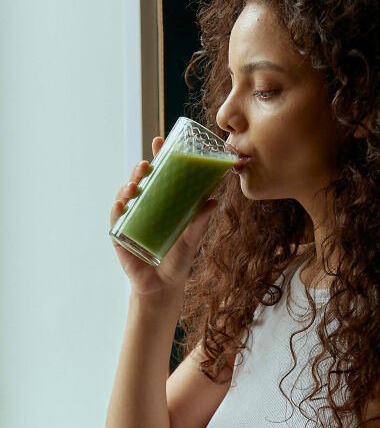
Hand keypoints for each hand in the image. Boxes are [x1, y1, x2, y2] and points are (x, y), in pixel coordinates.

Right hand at [110, 136, 217, 297]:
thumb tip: (214, 201)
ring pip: (125, 196)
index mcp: (161, 204)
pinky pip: (116, 220)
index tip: (159, 140)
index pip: (158, 175)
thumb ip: (200, 221)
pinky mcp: (120, 236)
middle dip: (140, 170)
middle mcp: (144, 208)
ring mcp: (130, 220)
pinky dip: (118, 210)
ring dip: (128, 186)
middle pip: (139, 181)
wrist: (163, 286)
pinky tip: (121, 204)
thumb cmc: (178, 259)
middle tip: (147, 164)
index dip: (157, 157)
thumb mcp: (191, 238)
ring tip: (135, 183)